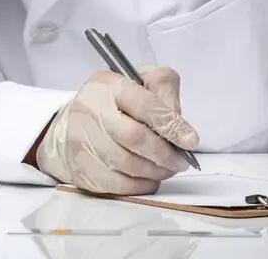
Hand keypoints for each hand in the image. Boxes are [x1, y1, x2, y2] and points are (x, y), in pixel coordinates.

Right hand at [36, 68, 199, 194]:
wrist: (75, 121)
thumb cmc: (117, 101)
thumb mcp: (144, 80)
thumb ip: (165, 91)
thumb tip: (179, 126)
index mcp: (110, 85)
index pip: (144, 105)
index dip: (171, 125)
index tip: (191, 141)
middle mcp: (90, 110)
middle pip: (134, 137)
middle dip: (164, 153)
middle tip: (181, 161)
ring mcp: (81, 141)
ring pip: (125, 164)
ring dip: (154, 171)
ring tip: (167, 169)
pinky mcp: (80, 168)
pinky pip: (115, 185)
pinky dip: (139, 186)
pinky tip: (149, 179)